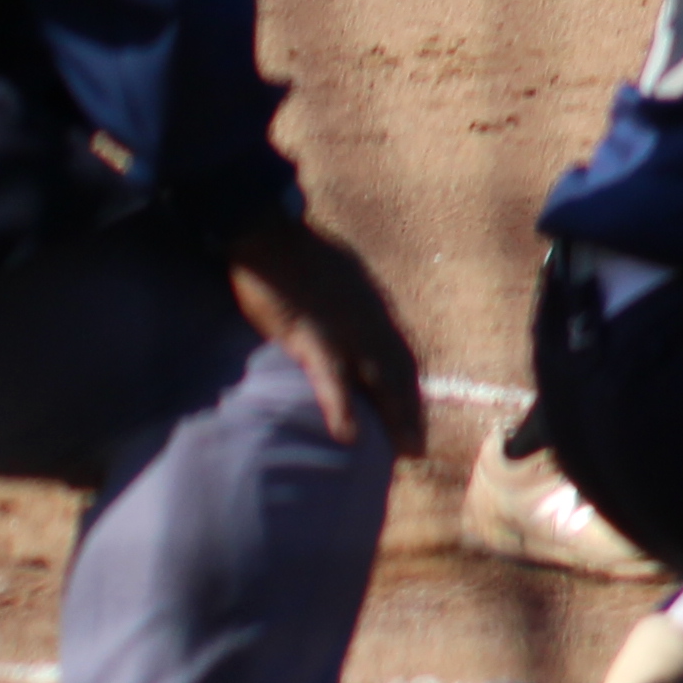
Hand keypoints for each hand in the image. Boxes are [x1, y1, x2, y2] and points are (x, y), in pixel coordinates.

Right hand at [223, 216, 423, 453]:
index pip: (401, 353)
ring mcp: (344, 328)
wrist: (266, 232)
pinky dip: (342, 407)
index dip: (408, 387)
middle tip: (416, 448)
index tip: (414, 414)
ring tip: (402, 450)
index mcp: (373, 306)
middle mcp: (370, 318)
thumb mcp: (336, 277)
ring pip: (379, 378)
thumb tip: (351, 320)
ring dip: (394, 416)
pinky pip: (331, 377)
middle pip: (399, 371)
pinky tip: (349, 436)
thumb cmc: (294, 254)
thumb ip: (349, 302)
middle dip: (410, 410)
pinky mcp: (309, 335)